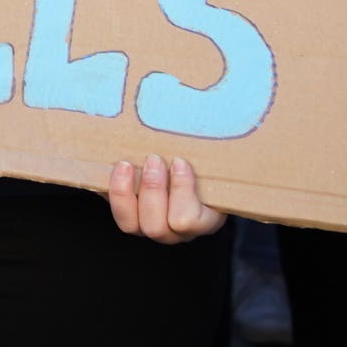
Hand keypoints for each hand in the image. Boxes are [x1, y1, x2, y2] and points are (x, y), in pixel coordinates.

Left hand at [108, 155, 225, 242]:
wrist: (184, 169)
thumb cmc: (206, 165)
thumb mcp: (216, 162)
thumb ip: (217, 152)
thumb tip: (233, 115)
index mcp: (204, 220)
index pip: (189, 220)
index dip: (182, 191)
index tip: (181, 161)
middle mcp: (176, 231)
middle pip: (158, 227)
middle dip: (153, 190)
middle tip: (154, 159)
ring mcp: (151, 227)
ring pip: (133, 226)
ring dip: (127, 193)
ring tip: (127, 164)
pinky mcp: (129, 217)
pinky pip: (117, 214)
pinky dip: (113, 192)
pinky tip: (117, 168)